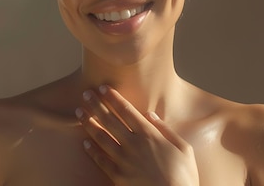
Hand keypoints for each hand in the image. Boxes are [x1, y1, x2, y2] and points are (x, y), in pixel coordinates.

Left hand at [75, 85, 198, 185]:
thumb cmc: (183, 176)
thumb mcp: (184, 149)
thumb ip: (166, 130)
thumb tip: (150, 115)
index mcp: (149, 134)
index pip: (126, 110)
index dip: (113, 98)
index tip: (102, 88)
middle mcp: (133, 144)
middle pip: (109, 120)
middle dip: (96, 105)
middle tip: (86, 94)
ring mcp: (123, 160)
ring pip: (101, 137)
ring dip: (88, 123)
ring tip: (79, 112)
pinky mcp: (118, 176)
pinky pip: (101, 160)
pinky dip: (91, 150)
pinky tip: (84, 142)